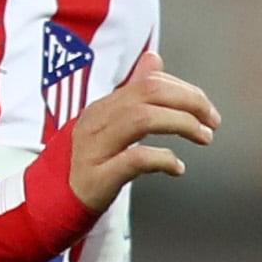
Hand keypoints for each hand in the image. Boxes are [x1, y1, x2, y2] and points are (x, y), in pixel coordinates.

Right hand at [64, 49, 217, 212]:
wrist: (49, 202)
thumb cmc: (86, 163)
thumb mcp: (108, 123)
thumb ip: (133, 93)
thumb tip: (154, 58)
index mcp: (102, 107)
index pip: (149, 82)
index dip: (184, 90)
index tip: (206, 109)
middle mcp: (96, 122)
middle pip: (148, 94)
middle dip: (189, 103)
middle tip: (213, 121)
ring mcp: (94, 149)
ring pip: (142, 120)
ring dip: (181, 125)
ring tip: (203, 138)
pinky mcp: (96, 178)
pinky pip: (134, 159)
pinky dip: (163, 159)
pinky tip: (177, 167)